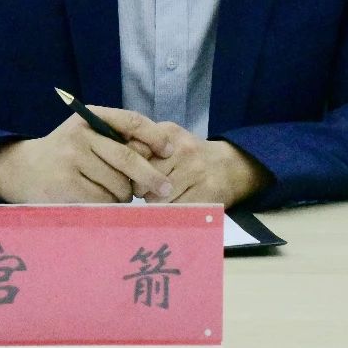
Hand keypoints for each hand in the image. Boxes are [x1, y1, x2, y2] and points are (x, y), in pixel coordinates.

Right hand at [0, 106, 174, 203]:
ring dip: (124, 195)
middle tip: (165, 188)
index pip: (130, 121)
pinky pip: (103, 200)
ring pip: (117, 184)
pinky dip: (109, 206)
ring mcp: (71, 161)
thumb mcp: (86, 135)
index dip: (154, 136)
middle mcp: (79, 136)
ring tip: (112, 194)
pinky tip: (100, 202)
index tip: (170, 150)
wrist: (22, 169)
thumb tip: (159, 156)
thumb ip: (115, 139)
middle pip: (127, 158)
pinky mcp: (65, 186)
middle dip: (150, 176)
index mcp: (89, 118)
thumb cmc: (66, 154)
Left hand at [135, 123, 272, 206]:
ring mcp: (196, 172)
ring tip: (163, 198)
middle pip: (143, 179)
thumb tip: (115, 166)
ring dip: (155, 204)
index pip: (134, 153)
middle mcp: (183, 150)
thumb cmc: (191, 156)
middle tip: (147, 191)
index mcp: (169, 133)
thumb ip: (143, 147)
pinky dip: (170, 214)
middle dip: (140, 189)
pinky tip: (175, 207)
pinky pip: (176, 211)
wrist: (232, 165)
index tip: (131, 175)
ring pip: (157, 199)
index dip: (129, 169)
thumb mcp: (169, 141)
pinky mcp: (206, 193)